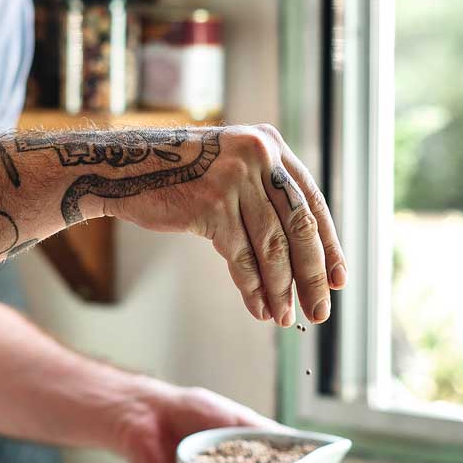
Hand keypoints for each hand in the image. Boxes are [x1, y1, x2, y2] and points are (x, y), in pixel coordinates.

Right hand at [103, 124, 346, 327]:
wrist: (123, 167)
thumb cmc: (177, 176)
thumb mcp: (230, 169)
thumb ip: (265, 194)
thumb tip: (303, 253)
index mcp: (270, 145)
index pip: (312, 202)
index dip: (329, 246)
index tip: (338, 280)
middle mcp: (259, 155)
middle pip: (300, 227)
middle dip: (313, 275)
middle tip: (320, 310)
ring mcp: (235, 178)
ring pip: (272, 246)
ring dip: (282, 289)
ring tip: (286, 317)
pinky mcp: (212, 203)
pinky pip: (241, 256)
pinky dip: (253, 288)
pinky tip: (260, 308)